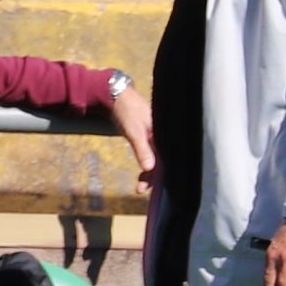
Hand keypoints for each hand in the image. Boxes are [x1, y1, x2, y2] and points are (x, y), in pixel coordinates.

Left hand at [107, 80, 155, 194]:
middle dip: (154, 176)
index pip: (168, 158)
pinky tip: (143, 174)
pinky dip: (148, 164)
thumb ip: (142, 149)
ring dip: (150, 172)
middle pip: (164, 161)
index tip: (149, 186)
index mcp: (165, 134)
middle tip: (140, 189)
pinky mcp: (150, 138)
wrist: (117, 97)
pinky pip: (152, 154)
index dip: (161, 174)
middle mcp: (164, 136)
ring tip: (139, 187)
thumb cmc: (128, 111)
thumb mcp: (134, 132)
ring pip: (158, 159)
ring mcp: (157, 137)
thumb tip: (150, 168)